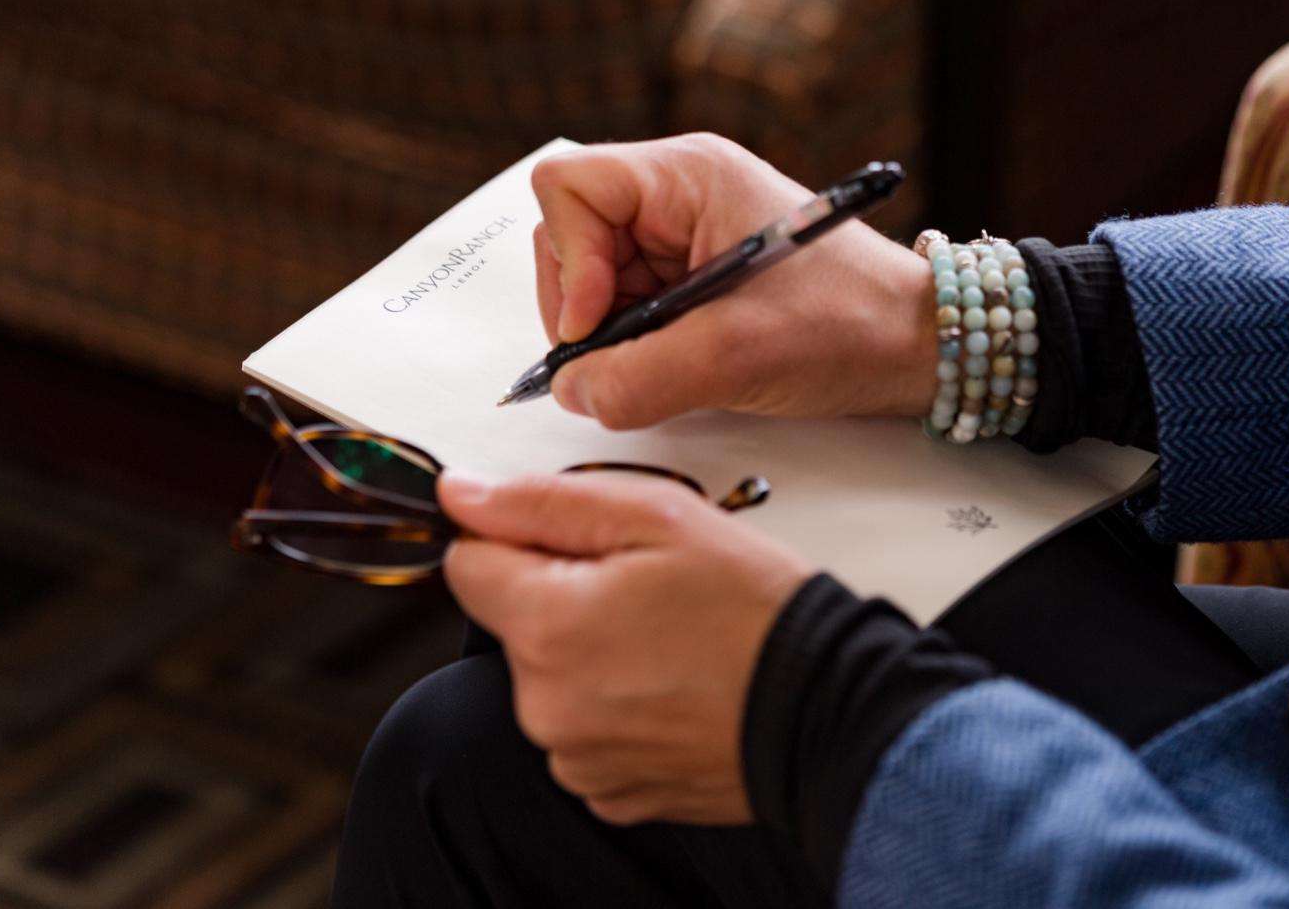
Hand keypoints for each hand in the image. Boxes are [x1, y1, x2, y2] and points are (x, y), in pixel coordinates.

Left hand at [440, 468, 814, 825]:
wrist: (827, 708)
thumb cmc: (755, 611)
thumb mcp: (656, 517)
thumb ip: (544, 502)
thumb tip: (461, 495)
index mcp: (547, 626)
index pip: (470, 565)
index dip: (524, 539)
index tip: (582, 544)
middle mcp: (545, 705)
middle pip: (514, 625)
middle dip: (564, 597)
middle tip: (649, 590)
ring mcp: (575, 757)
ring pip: (550, 680)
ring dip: (591, 656)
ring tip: (670, 642)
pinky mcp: (609, 792)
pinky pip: (584, 733)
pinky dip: (618, 709)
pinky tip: (674, 688)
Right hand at [531, 133, 934, 428]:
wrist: (918, 346)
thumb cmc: (849, 325)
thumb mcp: (734, 357)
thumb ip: (637, 378)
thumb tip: (573, 392)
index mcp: (687, 175)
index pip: (568, 186)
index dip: (568, 259)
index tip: (600, 322)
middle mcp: (676, 193)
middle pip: (568, 236)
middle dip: (584, 306)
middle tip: (628, 358)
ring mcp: (681, 236)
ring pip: (591, 281)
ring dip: (612, 334)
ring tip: (669, 363)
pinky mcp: (690, 279)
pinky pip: (626, 309)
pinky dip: (636, 346)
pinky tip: (679, 366)